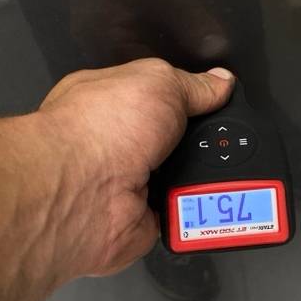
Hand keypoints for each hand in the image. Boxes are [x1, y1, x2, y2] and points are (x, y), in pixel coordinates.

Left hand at [36, 58, 233, 280]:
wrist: (78, 194)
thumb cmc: (100, 128)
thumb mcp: (158, 82)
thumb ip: (192, 84)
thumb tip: (219, 83)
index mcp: (114, 100)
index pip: (162, 95)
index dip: (192, 97)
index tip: (220, 101)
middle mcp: (118, 142)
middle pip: (178, 139)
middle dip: (203, 141)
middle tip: (221, 141)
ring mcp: (129, 182)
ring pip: (185, 177)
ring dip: (203, 176)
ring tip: (212, 170)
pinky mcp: (140, 219)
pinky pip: (183, 214)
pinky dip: (196, 209)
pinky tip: (197, 197)